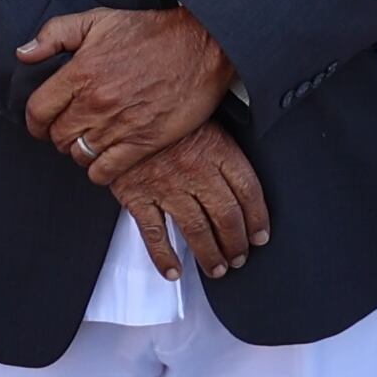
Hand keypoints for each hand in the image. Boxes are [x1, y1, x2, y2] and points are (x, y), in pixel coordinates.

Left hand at [20, 5, 234, 183]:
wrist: (201, 46)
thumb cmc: (149, 33)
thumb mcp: (98, 20)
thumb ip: (55, 34)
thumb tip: (23, 54)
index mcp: (81, 72)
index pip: (38, 110)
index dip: (35, 120)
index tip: (42, 122)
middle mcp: (97, 102)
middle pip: (57, 136)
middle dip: (59, 134)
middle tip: (71, 127)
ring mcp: (120, 125)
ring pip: (79, 155)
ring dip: (79, 150)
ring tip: (89, 140)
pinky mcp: (143, 143)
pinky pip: (105, 172)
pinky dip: (99, 170)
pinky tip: (104, 157)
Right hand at [105, 123, 268, 280]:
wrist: (117, 106)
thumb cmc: (161, 108)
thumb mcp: (201, 112)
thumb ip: (222, 140)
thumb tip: (242, 159)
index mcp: (216, 148)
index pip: (248, 190)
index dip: (258, 218)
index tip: (260, 235)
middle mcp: (195, 170)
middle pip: (226, 216)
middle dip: (236, 243)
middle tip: (240, 257)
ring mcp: (166, 185)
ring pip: (196, 230)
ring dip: (210, 255)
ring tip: (217, 268)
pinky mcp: (137, 195)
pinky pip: (154, 234)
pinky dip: (164, 257)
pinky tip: (173, 269)